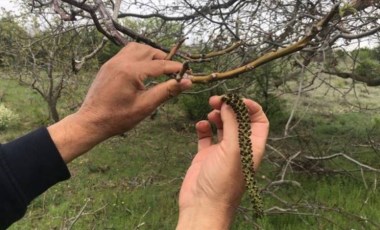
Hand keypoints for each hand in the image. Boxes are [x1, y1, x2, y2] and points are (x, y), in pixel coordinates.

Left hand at [48, 42, 191, 161]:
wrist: (91, 121)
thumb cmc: (118, 118)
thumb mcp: (145, 106)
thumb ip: (167, 91)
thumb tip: (187, 82)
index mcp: (131, 71)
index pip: (160, 65)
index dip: (176, 68)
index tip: (187, 73)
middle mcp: (121, 61)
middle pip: (149, 51)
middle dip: (164, 59)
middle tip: (173, 72)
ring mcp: (113, 62)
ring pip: (137, 48)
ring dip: (151, 54)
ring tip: (159, 68)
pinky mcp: (108, 65)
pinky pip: (127, 52)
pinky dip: (139, 56)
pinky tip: (143, 68)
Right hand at [176, 96, 268, 229]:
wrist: (202, 205)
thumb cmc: (223, 181)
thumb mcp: (234, 149)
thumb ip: (234, 125)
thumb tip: (230, 104)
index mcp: (252, 147)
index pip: (258, 121)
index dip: (250, 107)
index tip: (235, 99)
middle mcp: (239, 147)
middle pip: (238, 120)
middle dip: (229, 108)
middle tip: (216, 100)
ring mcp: (221, 151)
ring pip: (222, 126)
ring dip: (217, 115)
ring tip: (209, 112)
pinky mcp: (206, 155)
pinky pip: (206, 136)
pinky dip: (204, 127)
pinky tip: (201, 126)